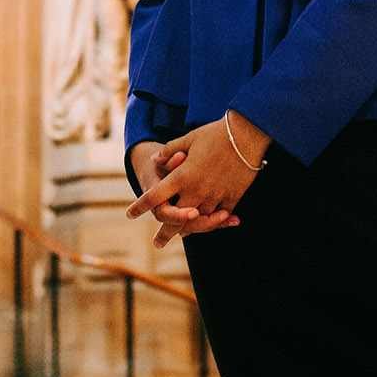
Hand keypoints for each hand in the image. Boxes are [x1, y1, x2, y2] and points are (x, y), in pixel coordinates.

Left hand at [127, 113, 270, 247]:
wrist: (246, 135)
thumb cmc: (215, 134)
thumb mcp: (189, 139)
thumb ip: (170, 151)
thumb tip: (156, 159)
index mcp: (181, 177)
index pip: (154, 196)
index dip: (140, 206)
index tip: (130, 214)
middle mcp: (195, 191)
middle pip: (176, 220)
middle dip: (165, 233)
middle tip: (157, 243)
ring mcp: (214, 196)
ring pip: (199, 220)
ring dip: (190, 228)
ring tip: (183, 234)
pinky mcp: (232, 196)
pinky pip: (220, 214)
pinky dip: (215, 220)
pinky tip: (212, 222)